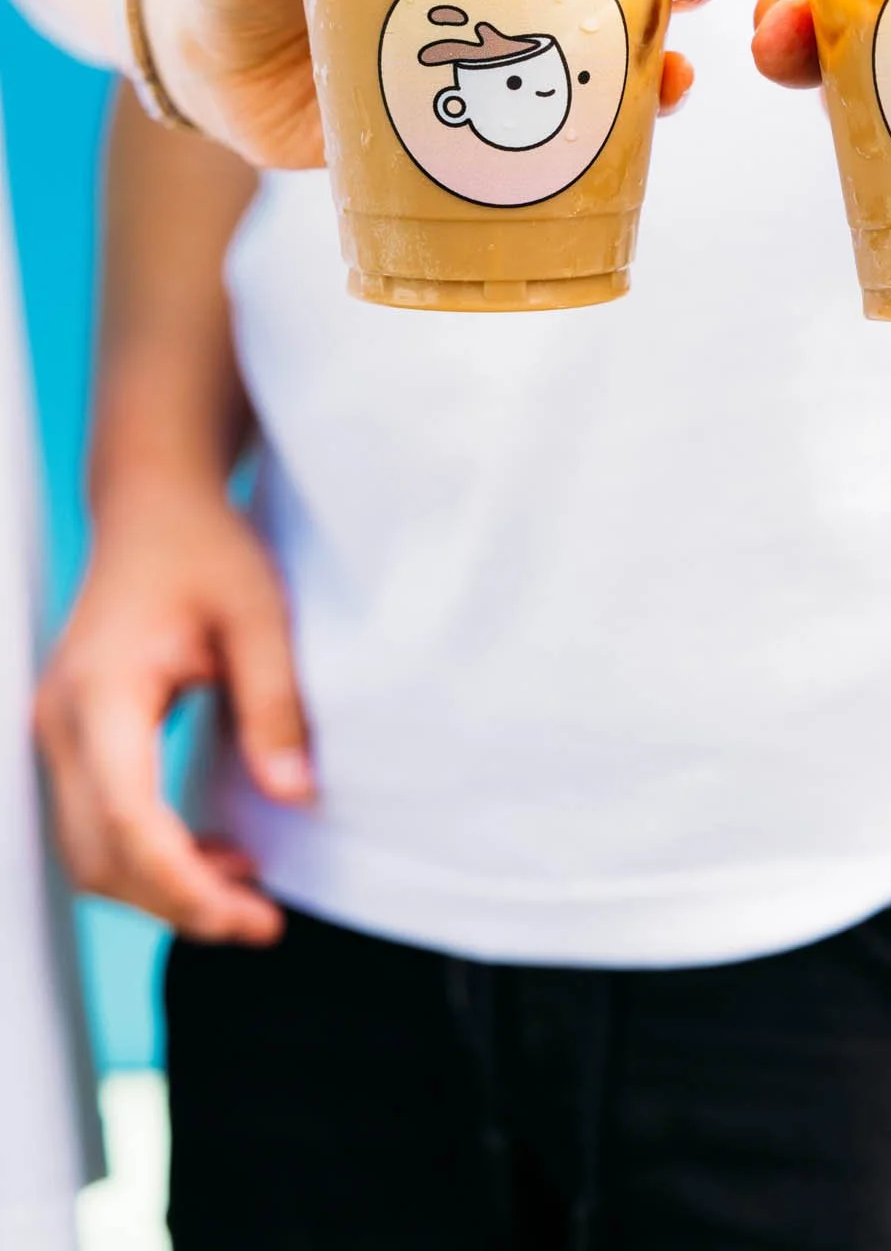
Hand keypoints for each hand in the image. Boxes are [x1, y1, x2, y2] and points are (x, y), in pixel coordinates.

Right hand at [35, 487, 312, 945]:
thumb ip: (274, 705)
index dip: (185, 886)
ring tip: (245, 894)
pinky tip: (211, 855)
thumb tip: (293, 796)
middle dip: (178, 905)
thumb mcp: (259, 616)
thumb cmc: (204, 548)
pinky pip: (97, 823)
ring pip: (90, 853)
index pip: (128, 823)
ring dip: (161, 887)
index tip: (249, 915)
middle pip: (100, 858)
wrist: (154, 505)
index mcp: (103, 695)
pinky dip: (147, 856)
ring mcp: (57, 732)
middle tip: (260, 923)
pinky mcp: (75, 736)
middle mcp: (61, 722)